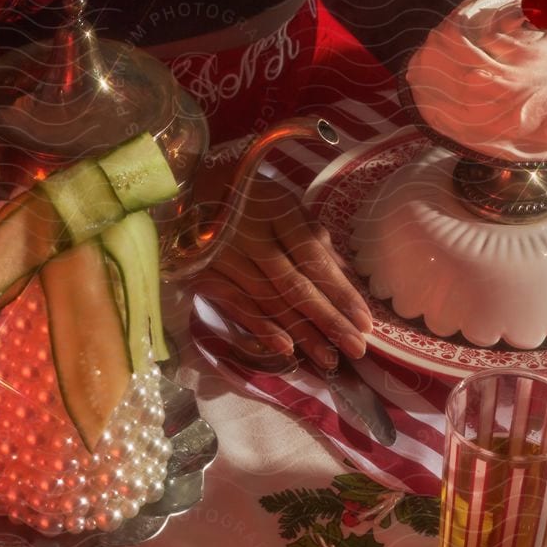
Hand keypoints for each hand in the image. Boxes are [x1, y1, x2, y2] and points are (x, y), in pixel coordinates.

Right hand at [196, 176, 372, 370]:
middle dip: (329, 321)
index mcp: (279, 212)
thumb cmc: (245, 195)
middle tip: (356, 349)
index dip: (341, 293)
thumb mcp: (283, 202)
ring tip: (329, 359)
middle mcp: (253, 236)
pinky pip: (236, 305)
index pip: (315, 260)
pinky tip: (285, 348)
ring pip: (270, 301)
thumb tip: (344, 272)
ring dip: (301, 333)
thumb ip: (312, 236)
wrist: (182, 187)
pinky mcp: (204, 274)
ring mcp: (226, 257)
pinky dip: (261, 327)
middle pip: (296, 286)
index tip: (365, 322)